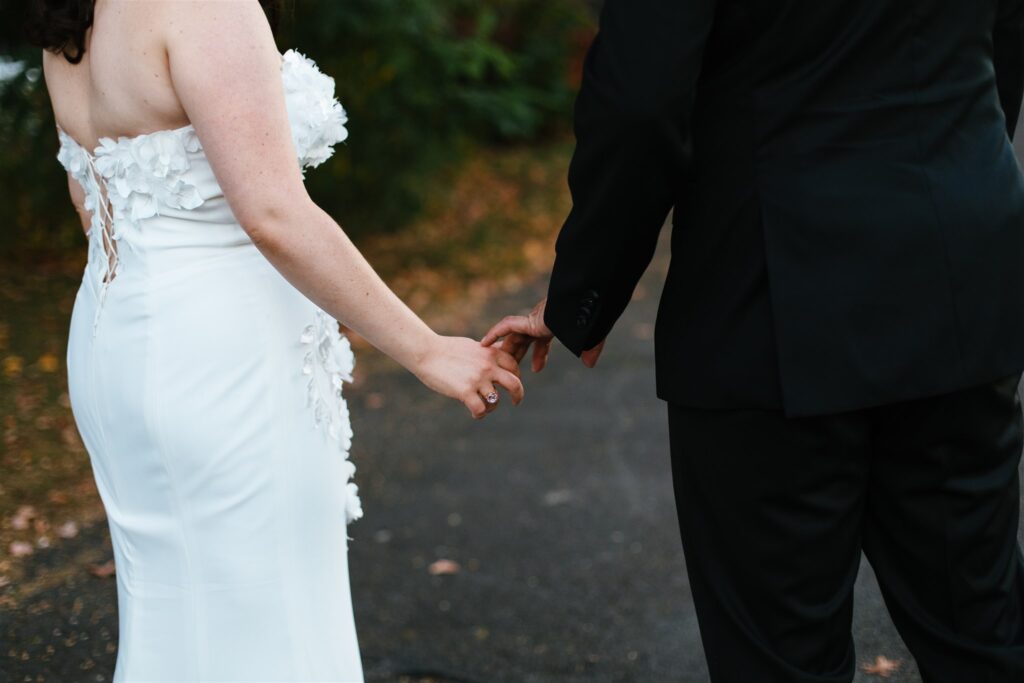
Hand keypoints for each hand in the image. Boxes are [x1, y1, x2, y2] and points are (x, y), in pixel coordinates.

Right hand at [412, 335, 523, 418]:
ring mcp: (477, 379)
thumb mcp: (473, 345)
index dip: (515, 376)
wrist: (426, 352)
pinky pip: (480, 409)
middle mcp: (487, 366)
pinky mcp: (465, 391)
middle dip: (518, 395)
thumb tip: (501, 350)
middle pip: (514, 384)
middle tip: (516, 402)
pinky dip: (479, 414)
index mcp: (490, 353)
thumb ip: (489, 351)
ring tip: (483, 408)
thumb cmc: (447, 348)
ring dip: (492, 407)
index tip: (510, 384)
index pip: (514, 366)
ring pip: (496, 400)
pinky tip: (474, 413)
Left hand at [482, 297, 605, 370]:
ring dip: (505, 349)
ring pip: (513, 337)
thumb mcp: (590, 338)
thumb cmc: (589, 317)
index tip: (536, 369)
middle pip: (523, 341)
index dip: (539, 356)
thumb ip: (590, 350)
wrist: (586, 304)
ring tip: (492, 362)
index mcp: (553, 325)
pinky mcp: (529, 320)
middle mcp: (541, 322)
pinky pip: (506, 327)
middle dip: (516, 355)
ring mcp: (534, 320)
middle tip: (508, 369)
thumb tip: (590, 365)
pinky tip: (484, 343)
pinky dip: (495, 334)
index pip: (542, 341)